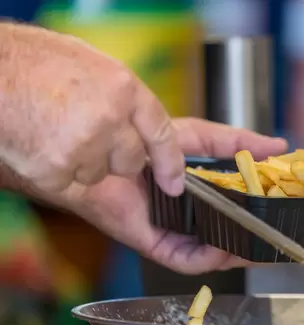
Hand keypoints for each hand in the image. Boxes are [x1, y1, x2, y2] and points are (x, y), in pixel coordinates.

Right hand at [0, 23, 184, 196]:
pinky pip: (66, 181)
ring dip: (81, 161)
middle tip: (83, 132)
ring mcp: (83, 145)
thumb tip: (140, 123)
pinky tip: (39, 142)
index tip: (173, 183)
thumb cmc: (30, 62)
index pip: (162, 133)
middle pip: (130, 161)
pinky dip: (53, 169)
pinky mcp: (55, 169)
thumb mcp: (89, 63)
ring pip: (98, 174)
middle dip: (114, 156)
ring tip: (54, 130)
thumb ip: (120, 95)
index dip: (170, 163)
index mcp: (123, 87)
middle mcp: (109, 117)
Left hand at [52, 118, 287, 272]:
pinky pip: (190, 260)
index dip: (266, 213)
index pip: (244, 211)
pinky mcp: (160, 246)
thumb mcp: (199, 136)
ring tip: (259, 243)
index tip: (290, 210)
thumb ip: (237, 141)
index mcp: (208, 196)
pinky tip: (225, 248)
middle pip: (234, 237)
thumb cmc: (146, 143)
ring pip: (216, 253)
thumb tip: (278, 145)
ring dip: (239, 252)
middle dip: (257, 239)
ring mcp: (179, 235)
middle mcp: (196, 219)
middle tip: (281, 234)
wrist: (103, 152)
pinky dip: (210, 257)